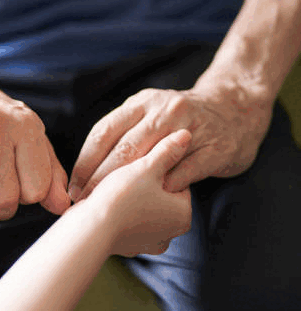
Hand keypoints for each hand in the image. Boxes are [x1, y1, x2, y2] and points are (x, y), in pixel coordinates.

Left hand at [68, 88, 272, 200]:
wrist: (237, 108)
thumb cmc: (180, 120)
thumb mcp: (148, 114)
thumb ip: (122, 135)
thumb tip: (84, 174)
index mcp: (141, 103)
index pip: (103, 133)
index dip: (85, 163)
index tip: (73, 189)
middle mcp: (163, 110)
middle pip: (123, 148)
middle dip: (99, 179)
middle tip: (86, 203)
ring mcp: (191, 127)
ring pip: (151, 158)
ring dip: (127, 187)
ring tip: (111, 208)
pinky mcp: (216, 146)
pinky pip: (187, 169)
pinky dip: (168, 186)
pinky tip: (154, 201)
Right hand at [75, 129, 193, 256]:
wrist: (88, 231)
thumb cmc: (120, 198)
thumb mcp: (146, 168)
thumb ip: (167, 151)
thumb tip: (186, 135)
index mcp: (182, 214)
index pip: (176, 180)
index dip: (158, 167)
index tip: (143, 161)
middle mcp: (169, 233)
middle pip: (159, 197)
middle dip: (145, 184)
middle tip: (128, 173)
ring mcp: (146, 243)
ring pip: (141, 210)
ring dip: (131, 199)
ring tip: (114, 187)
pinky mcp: (125, 246)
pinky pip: (125, 223)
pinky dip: (118, 213)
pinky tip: (106, 203)